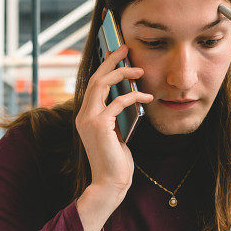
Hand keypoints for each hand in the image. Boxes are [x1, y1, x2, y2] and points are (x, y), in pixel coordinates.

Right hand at [75, 44, 153, 196]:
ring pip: (102, 84)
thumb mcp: (115, 134)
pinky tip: (147, 97)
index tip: (119, 54)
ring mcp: (89, 119)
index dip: (105, 67)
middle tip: (126, 47)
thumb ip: (115, 117)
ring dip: (121, 73)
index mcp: (85, 116)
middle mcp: (83, 115)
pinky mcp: (99, 125)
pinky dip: (134, 96)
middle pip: (95, 78)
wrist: (110, 183)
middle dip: (111, 60)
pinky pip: (118, 102)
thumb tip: (126, 98)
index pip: (93, 85)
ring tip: (139, 70)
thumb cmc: (115, 162)